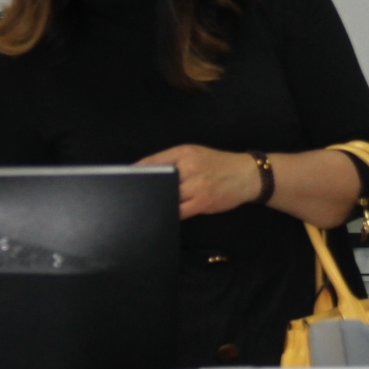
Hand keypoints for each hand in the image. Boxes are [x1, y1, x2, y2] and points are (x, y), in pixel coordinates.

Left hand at [135, 144, 259, 219]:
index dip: (136, 171)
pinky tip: (161, 216)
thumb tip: (148, 173)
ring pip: (166, 197)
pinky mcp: (202, 202)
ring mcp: (196, 185)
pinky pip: (178, 211)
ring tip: (142, 209)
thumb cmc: (218, 165)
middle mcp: (188, 166)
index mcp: (184, 152)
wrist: (246, 175)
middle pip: (158, 180)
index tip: (123, 179)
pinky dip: (169, 214)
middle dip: (144, 190)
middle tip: (130, 198)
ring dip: (155, 203)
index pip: (153, 161)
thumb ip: (173, 161)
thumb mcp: (195, 154)